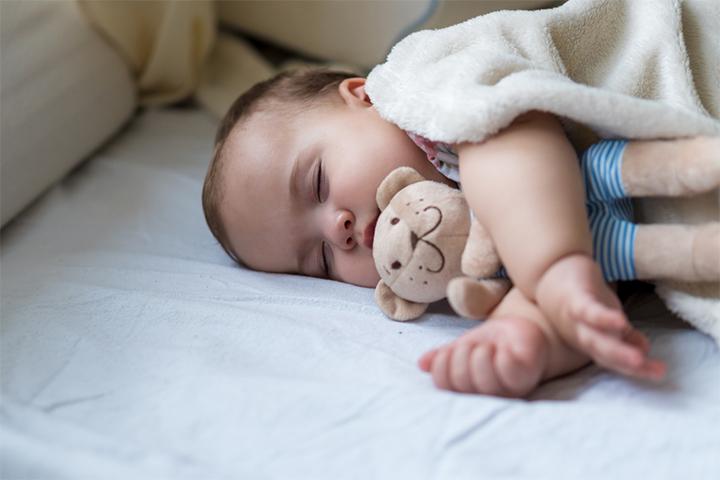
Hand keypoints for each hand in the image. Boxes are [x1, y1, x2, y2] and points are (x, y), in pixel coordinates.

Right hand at [418, 316, 548, 396]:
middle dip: (461, 353)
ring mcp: (509, 389)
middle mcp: (488, 396)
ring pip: (482, 377)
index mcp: (468, 391)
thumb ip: (442, 357)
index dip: (442, 362)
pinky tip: (502, 348)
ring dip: (479, 352)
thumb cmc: (490, 343)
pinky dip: (499, 352)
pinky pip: (505, 367)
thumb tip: (422, 363)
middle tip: (472, 345)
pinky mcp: (526, 375)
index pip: (443, 384)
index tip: (452, 349)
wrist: (521, 332)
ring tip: (487, 346)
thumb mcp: (462, 347)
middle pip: (461, 380)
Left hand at [537, 254, 665, 380]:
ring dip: (616, 351)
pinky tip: (620, 321)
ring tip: (639, 359)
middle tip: (656, 373)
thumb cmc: (582, 299)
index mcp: (592, 343)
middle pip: (605, 355)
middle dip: (628, 365)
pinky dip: (603, 318)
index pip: (616, 360)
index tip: (663, 374)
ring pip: (595, 340)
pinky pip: (588, 311)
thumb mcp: (606, 318)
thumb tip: (645, 349)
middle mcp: (581, 336)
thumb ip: (624, 335)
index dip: (638, 369)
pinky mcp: (574, 298)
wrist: (551, 271)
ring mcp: (575, 320)